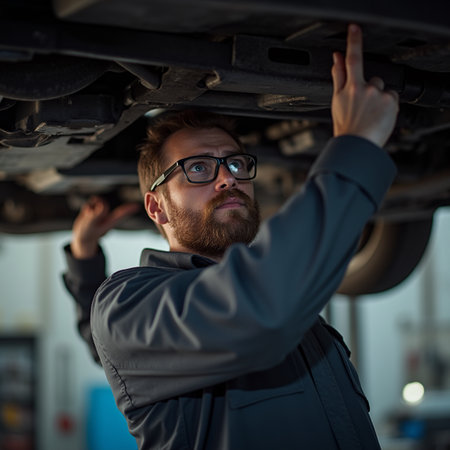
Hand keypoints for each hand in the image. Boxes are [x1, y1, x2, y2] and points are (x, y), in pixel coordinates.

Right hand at [70, 196, 139, 258]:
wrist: (81, 237)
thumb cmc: (87, 234)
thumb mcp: (90, 225)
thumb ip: (96, 215)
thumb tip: (102, 205)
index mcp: (110, 221)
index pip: (121, 213)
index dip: (129, 209)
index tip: (138, 206)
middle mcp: (108, 215)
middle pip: (104, 204)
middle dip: (97, 205)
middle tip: (90, 214)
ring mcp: (103, 212)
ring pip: (97, 201)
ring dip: (91, 206)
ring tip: (88, 216)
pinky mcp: (97, 209)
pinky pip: (92, 201)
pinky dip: (87, 206)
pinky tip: (87, 213)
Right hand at [331, 24, 398, 146]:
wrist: (356, 145)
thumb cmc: (346, 128)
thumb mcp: (337, 102)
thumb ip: (337, 77)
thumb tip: (335, 59)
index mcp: (348, 88)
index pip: (351, 60)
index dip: (353, 42)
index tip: (354, 29)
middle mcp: (362, 88)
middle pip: (372, 79)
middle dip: (371, 89)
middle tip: (364, 108)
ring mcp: (377, 94)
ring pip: (383, 89)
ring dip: (380, 99)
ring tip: (371, 116)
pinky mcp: (389, 101)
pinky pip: (393, 98)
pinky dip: (389, 107)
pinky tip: (380, 117)